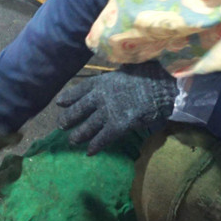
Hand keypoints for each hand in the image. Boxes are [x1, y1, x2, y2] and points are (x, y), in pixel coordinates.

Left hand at [56, 61, 178, 153]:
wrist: (160, 84)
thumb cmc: (147, 73)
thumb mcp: (126, 69)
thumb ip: (117, 76)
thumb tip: (119, 74)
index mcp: (101, 82)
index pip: (80, 90)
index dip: (69, 97)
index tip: (60, 103)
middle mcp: (99, 97)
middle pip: (78, 110)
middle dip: (68, 118)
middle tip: (61, 125)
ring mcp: (107, 112)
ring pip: (87, 127)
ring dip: (78, 135)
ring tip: (72, 141)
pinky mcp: (117, 125)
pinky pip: (103, 138)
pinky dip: (96, 145)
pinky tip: (89, 152)